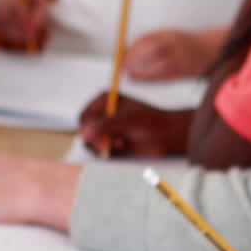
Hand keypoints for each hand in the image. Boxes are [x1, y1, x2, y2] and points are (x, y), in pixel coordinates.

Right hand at [78, 93, 192, 157]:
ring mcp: (107, 128)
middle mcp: (103, 113)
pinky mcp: (111, 141)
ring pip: (91, 141)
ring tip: (120, 142)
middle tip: (107, 144)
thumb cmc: (150, 122)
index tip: (96, 135)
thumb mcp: (126, 120)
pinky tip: (123, 145)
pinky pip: (100, 149)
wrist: (167, 135)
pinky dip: (110, 150)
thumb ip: (103, 125)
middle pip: (85, 130)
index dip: (88, 127)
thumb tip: (83, 133)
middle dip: (96, 139)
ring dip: (104, 145)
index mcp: (104, 100)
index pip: (85, 115)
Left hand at [124, 28, 226, 80]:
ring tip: (131, 76)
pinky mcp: (182, 72)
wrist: (208, 50)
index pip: (148, 38)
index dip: (132, 47)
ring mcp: (181, 58)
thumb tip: (126, 50)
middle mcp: (176, 45)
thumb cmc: (182, 44)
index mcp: (169, 34)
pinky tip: (143, 80)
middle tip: (123, 67)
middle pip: (154, 49)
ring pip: (160, 66)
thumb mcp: (166, 36)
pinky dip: (151, 79)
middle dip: (135, 58)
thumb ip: (149, 42)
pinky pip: (165, 76)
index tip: (122, 54)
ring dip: (142, 72)